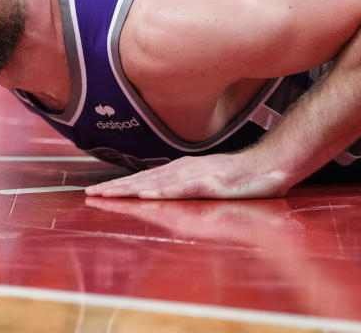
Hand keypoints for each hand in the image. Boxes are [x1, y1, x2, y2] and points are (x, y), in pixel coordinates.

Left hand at [84, 152, 292, 199]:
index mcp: (182, 170)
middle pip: (143, 179)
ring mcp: (197, 175)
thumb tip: (165, 193)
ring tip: (108, 195)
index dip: (119, 185)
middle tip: (89, 194)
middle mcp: (184, 169)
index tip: (96, 192)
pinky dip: (163, 191)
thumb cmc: (241, 176)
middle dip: (115, 187)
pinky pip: (183, 188)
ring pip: (157, 183)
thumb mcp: (208, 182)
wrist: (271, 164)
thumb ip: (186, 187)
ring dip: (130, 189)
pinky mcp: (212, 183)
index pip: (144, 178)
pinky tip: (147, 195)